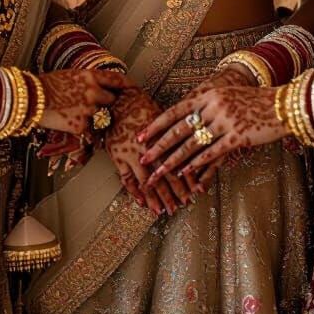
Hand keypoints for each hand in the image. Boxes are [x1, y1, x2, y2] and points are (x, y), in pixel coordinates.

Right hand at [38, 69, 129, 136]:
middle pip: (112, 100)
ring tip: (76, 115)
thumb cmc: (46, 85)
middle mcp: (93, 92)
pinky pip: (89, 131)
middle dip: (106, 104)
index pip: (116, 79)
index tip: (133, 87)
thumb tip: (96, 88)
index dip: (127, 84)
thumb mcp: (70, 75)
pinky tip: (71, 125)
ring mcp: (88, 109)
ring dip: (94, 119)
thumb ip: (86, 82)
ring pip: (101, 117)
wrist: (31, 98)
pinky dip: (84, 131)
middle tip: (96, 107)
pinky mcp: (81, 126)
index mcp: (90, 76)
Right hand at [106, 87, 192, 216]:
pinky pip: (127, 179)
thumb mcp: (164, 119)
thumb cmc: (144, 107)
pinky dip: (135, 192)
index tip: (195, 193)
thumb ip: (176, 135)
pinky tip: (142, 202)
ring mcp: (133, 156)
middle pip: (165, 177)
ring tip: (163, 211)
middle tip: (182, 206)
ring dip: (156, 198)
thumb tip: (193, 147)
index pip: (179, 165)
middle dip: (174, 194)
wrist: (119, 102)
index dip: (187, 181)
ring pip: (147, 182)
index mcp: (163, 140)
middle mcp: (150, 150)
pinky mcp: (119, 158)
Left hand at [140, 65, 255, 188]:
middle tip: (143, 158)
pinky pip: (213, 152)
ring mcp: (225, 121)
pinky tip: (186, 173)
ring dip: (173, 161)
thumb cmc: (254, 101)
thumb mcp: (227, 95)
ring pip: (192, 144)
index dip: (157, 125)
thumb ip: (207, 104)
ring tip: (160, 173)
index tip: (141, 136)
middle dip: (159, 146)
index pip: (175, 111)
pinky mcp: (238, 137)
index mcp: (208, 93)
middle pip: (180, 129)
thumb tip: (185, 117)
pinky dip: (198, 164)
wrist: (281, 105)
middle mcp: (214, 106)